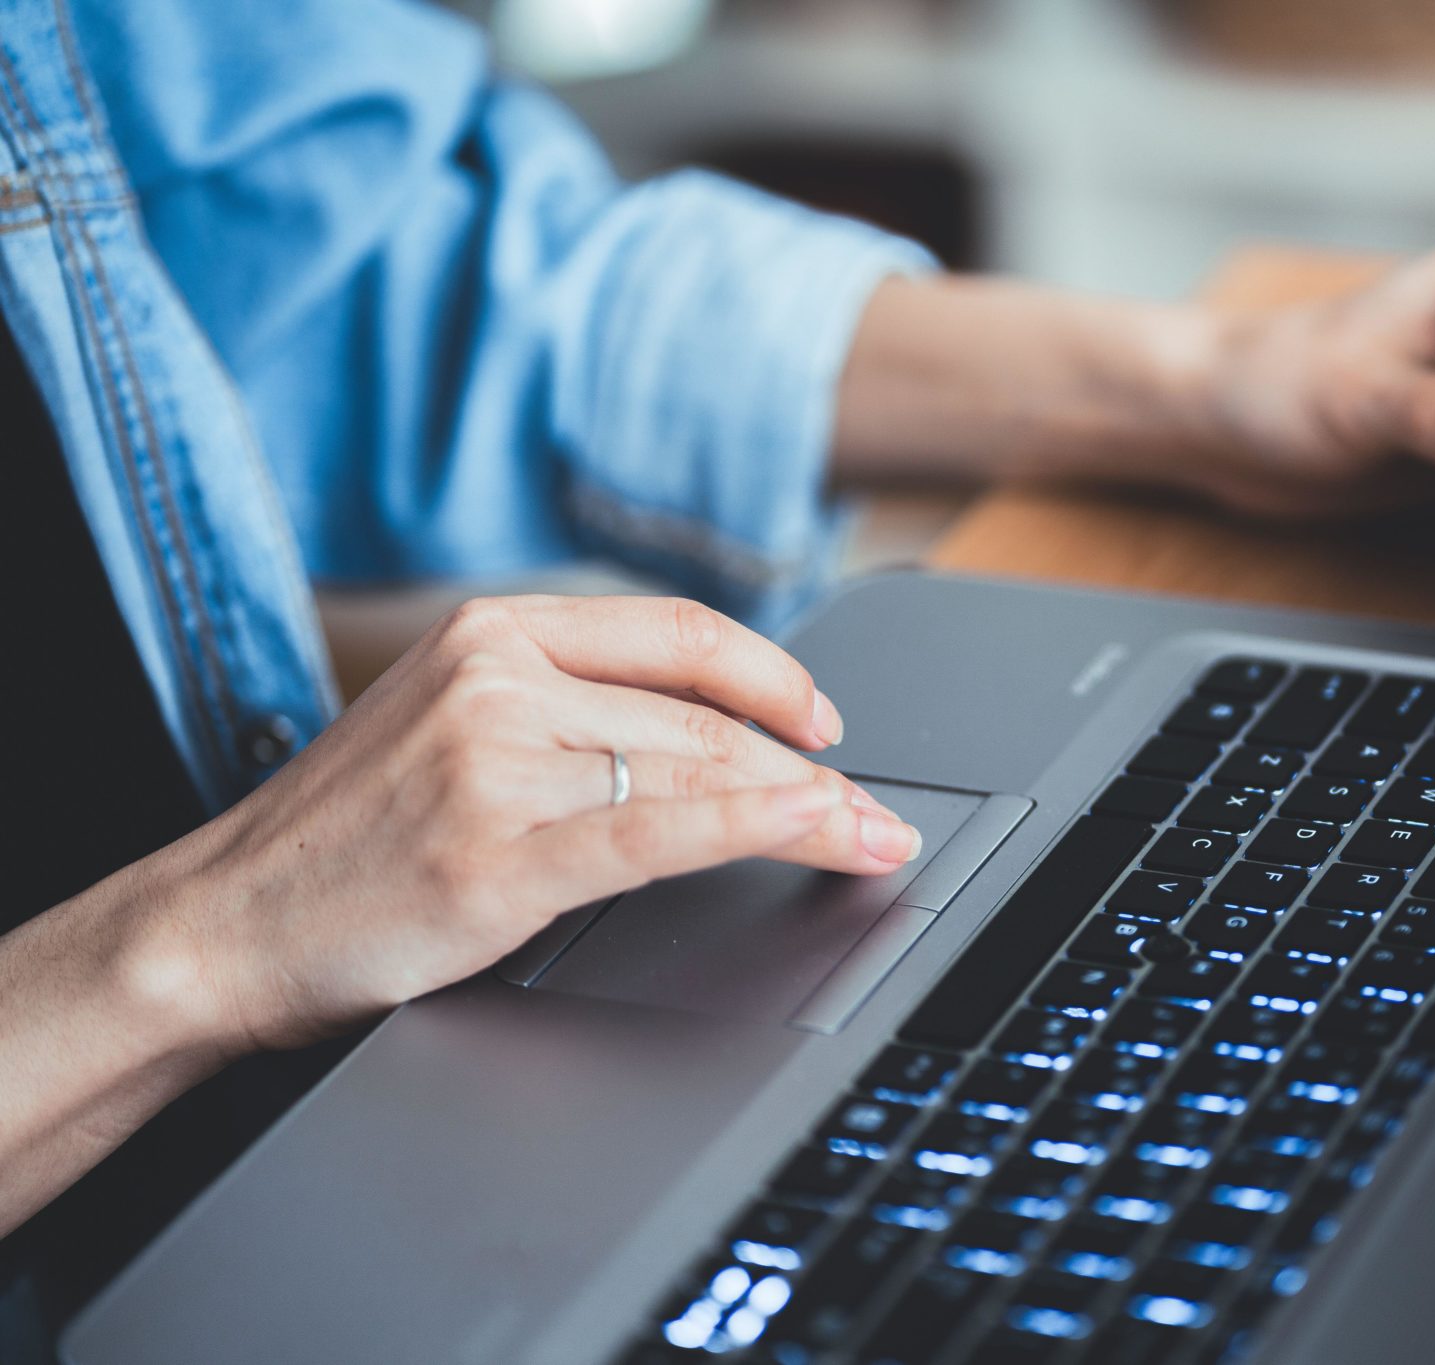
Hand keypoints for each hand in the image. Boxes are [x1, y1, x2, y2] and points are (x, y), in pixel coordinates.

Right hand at [137, 595, 920, 1053]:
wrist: (221, 924)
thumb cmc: (341, 836)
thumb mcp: (446, 723)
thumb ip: (561, 705)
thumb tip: (706, 733)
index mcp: (492, 630)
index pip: (680, 633)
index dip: (775, 676)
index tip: (826, 723)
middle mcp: (498, 679)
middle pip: (706, 716)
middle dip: (812, 770)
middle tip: (874, 815)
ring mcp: (496, 763)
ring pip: (700, 770)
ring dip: (810, 810)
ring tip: (870, 841)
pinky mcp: (498, 855)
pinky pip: (662, 830)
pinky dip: (757, 825)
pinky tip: (817, 829)